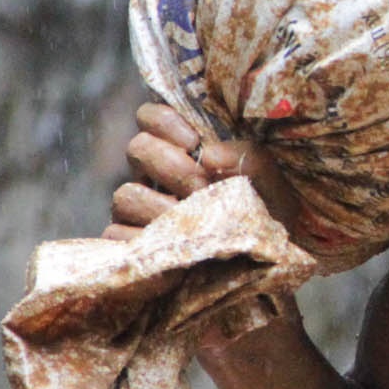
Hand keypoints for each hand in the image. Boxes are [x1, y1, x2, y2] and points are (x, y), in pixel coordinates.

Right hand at [105, 102, 296, 240]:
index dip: (164, 121)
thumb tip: (210, 154)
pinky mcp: (129, 245)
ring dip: (160, 209)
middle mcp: (154, 176)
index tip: (193, 143)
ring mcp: (137, 211)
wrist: (262, 271)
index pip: (151, 117)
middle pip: (137, 148)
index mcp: (183, 152)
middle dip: (171, 166)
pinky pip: (117, 235)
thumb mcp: (272, 188)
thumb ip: (252, 161)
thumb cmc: (264, 221)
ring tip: (192, 224)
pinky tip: (173, 250)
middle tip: (201, 187)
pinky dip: (144, 241)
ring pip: (125, 194)